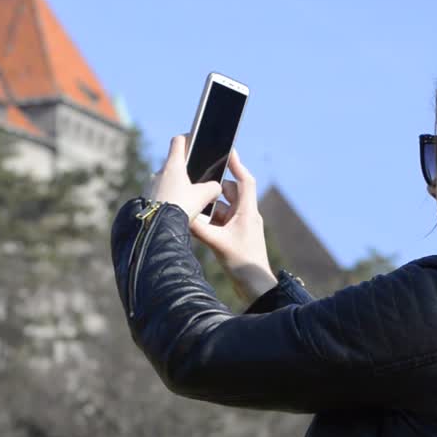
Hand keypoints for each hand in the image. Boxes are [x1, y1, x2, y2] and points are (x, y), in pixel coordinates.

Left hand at [150, 135, 222, 220]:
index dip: (187, 138)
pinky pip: (158, 195)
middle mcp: (159, 172)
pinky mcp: (144, 199)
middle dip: (184, 172)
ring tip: (186, 201)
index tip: (192, 139)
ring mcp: (149, 186)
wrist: (157, 227)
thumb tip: (215, 188)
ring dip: (175, 187)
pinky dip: (167, 198)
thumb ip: (213, 188)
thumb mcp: (203, 196)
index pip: (178, 142)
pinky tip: (175, 210)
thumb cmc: (181, 207)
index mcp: (173, 165)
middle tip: (195, 182)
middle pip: (173, 165)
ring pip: (165, 182)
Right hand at [189, 150, 277, 302]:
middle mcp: (246, 215)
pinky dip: (210, 221)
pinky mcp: (236, 236)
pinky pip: (221, 222)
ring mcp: (241, 226)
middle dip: (213, 190)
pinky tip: (197, 226)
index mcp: (247, 212)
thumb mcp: (216, 244)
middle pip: (229, 193)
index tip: (227, 151)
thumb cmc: (242, 264)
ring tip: (194, 209)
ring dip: (210, 208)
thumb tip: (182, 216)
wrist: (255, 286)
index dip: (236, 164)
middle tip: (196, 184)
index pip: (244, 181)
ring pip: (223, 208)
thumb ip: (198, 228)